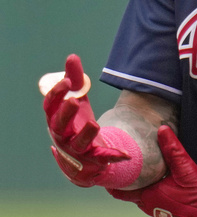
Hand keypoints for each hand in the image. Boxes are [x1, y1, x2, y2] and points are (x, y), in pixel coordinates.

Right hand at [42, 54, 129, 186]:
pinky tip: (126, 154)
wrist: (82, 157)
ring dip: (86, 134)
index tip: (66, 82)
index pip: (50, 107)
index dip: (56, 95)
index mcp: (56, 119)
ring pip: (79, 143)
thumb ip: (75, 80)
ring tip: (94, 123)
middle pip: (59, 126)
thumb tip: (72, 56)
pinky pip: (103, 158)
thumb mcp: (77, 101)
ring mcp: (77, 149)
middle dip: (66, 114)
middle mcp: (62, 135)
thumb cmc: (76, 122)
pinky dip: (113, 155)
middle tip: (74, 101)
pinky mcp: (93, 159)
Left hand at [109, 126, 196, 216]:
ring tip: (137, 170)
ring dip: (136, 185)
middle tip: (122, 165)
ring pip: (139, 196)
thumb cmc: (196, 195)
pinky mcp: (166, 211)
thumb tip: (162, 129)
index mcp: (147, 196)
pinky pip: (150, 199)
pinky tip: (156, 181)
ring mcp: (156, 210)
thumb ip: (172, 149)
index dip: (111, 181)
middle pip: (128, 192)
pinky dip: (147, 190)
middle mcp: (147, 205)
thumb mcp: (185, 169)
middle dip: (125, 180)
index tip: (107, 169)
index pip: (119, 191)